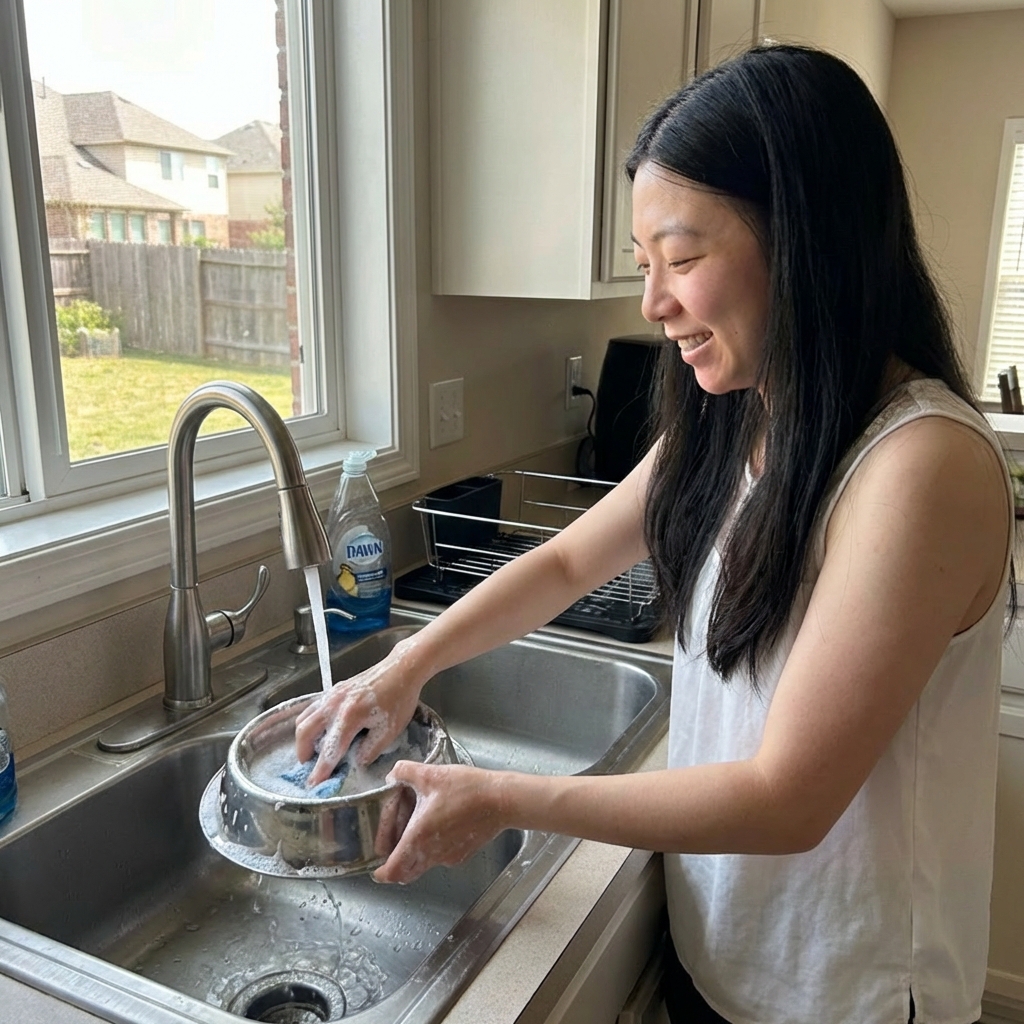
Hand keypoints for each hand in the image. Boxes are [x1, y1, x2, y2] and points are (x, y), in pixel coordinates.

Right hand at [294, 639, 425, 785]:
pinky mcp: (334, 689)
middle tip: (308, 766)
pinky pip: (311, 707)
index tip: (313, 784)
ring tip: (311, 749)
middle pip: (305, 732)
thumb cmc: (399, 699)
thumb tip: (355, 762)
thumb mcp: (389, 731)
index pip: (329, 750)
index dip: (320, 770)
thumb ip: (370, 750)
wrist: (401, 669)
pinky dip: (308, 721)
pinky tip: (318, 729)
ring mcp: (332, 695)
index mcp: (350, 717)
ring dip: (303, 737)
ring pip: (304, 718)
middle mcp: (335, 705)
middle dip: (303, 752)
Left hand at [373, 762, 504, 884]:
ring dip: (413, 854)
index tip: (375, 868)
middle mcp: (432, 853)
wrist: (501, 800)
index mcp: (419, 837)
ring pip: (423, 864)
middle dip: (395, 865)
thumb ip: (405, 772)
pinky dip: (432, 849)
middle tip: (391, 848)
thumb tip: (392, 775)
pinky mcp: (462, 854)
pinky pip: (440, 857)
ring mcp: (449, 856)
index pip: (393, 870)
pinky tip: (438, 825)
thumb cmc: (468, 789)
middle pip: (406, 872)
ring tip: (415, 828)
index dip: (381, 873)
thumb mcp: (431, 774)